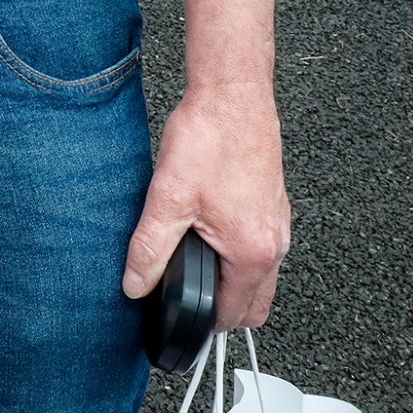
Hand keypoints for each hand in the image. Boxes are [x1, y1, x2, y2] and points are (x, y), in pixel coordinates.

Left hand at [122, 82, 288, 328]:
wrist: (232, 93)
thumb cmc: (210, 138)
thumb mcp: (168, 198)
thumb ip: (150, 248)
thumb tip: (135, 283)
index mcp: (253, 253)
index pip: (234, 315)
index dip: (202, 320)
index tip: (179, 313)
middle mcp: (275, 243)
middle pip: (253, 303)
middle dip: (221, 305)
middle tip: (184, 288)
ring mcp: (278, 223)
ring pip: (258, 274)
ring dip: (229, 275)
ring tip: (192, 254)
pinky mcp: (273, 203)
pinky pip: (259, 245)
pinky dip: (237, 249)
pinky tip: (208, 227)